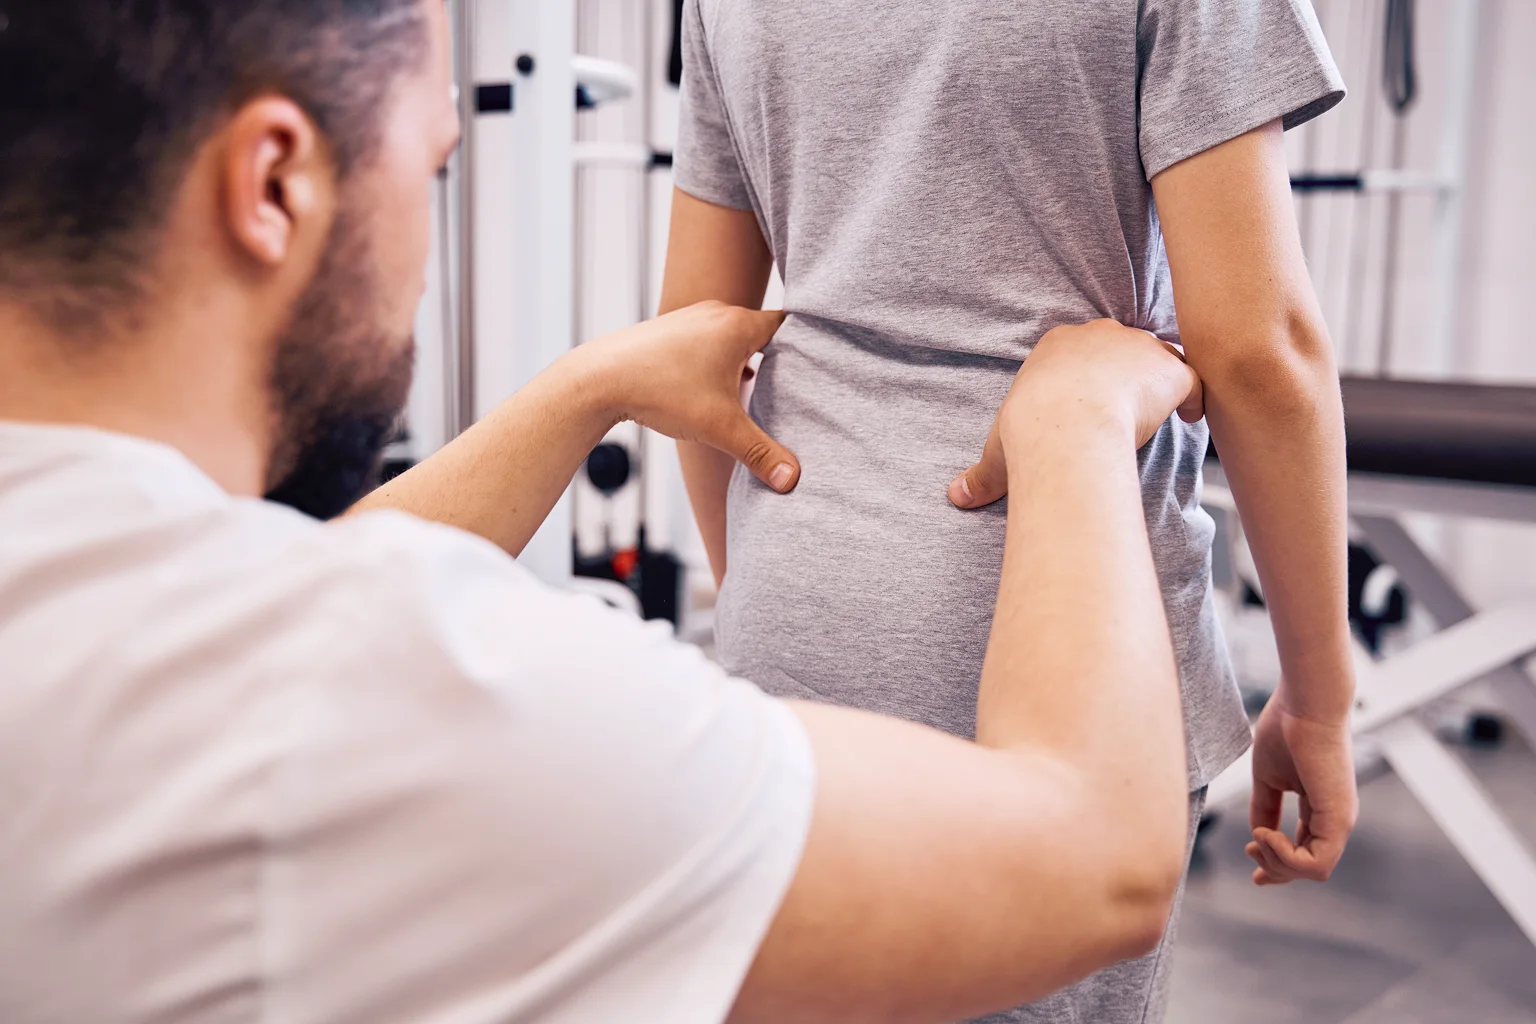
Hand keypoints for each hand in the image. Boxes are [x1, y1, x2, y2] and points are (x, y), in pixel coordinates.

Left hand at [584, 302, 799, 492]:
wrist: (598, 379)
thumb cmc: (661, 393)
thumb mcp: (719, 428)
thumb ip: (760, 452)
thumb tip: (792, 479)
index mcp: (738, 326)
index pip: (787, 324)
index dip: (806, 342)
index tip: (819, 361)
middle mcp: (716, 313)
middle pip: (760, 329)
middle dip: (776, 355)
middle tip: (792, 382)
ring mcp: (689, 318)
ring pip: (731, 335)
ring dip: (742, 358)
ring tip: (754, 387)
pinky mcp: (667, 330)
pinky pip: (706, 340)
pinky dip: (716, 359)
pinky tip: (713, 388)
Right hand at [948, 319, 1204, 508]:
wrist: (1066, 426)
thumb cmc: (1028, 434)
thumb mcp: (999, 452)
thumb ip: (983, 473)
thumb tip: (954, 497)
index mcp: (1057, 345)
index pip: (1083, 349)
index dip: (1092, 374)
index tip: (1094, 401)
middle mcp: (1099, 334)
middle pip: (1124, 344)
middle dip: (1128, 372)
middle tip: (1128, 407)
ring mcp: (1138, 348)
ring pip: (1160, 358)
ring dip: (1161, 384)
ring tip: (1161, 415)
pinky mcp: (1168, 369)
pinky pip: (1192, 378)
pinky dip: (1194, 399)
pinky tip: (1188, 421)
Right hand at [1246, 698, 1357, 884]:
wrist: (1305, 702)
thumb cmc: (1286, 728)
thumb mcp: (1268, 777)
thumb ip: (1265, 807)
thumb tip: (1258, 834)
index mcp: (1321, 808)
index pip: (1305, 851)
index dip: (1276, 862)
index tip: (1248, 852)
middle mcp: (1335, 818)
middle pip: (1307, 868)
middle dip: (1273, 867)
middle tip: (1249, 847)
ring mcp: (1340, 820)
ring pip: (1313, 871)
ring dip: (1277, 862)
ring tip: (1259, 836)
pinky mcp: (1338, 818)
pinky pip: (1316, 863)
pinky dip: (1285, 856)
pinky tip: (1266, 833)